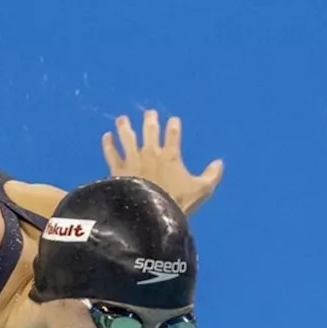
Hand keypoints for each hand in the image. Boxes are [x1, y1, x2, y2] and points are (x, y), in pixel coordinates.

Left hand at [102, 111, 224, 214]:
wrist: (148, 214)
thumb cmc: (176, 202)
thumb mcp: (201, 190)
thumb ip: (212, 175)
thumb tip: (220, 163)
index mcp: (170, 155)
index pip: (173, 134)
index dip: (174, 126)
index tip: (173, 120)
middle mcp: (150, 153)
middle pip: (150, 131)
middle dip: (150, 120)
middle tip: (149, 113)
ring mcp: (132, 160)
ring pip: (127, 138)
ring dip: (125, 126)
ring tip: (122, 119)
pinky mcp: (118, 169)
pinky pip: (111, 153)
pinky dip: (108, 144)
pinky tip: (107, 136)